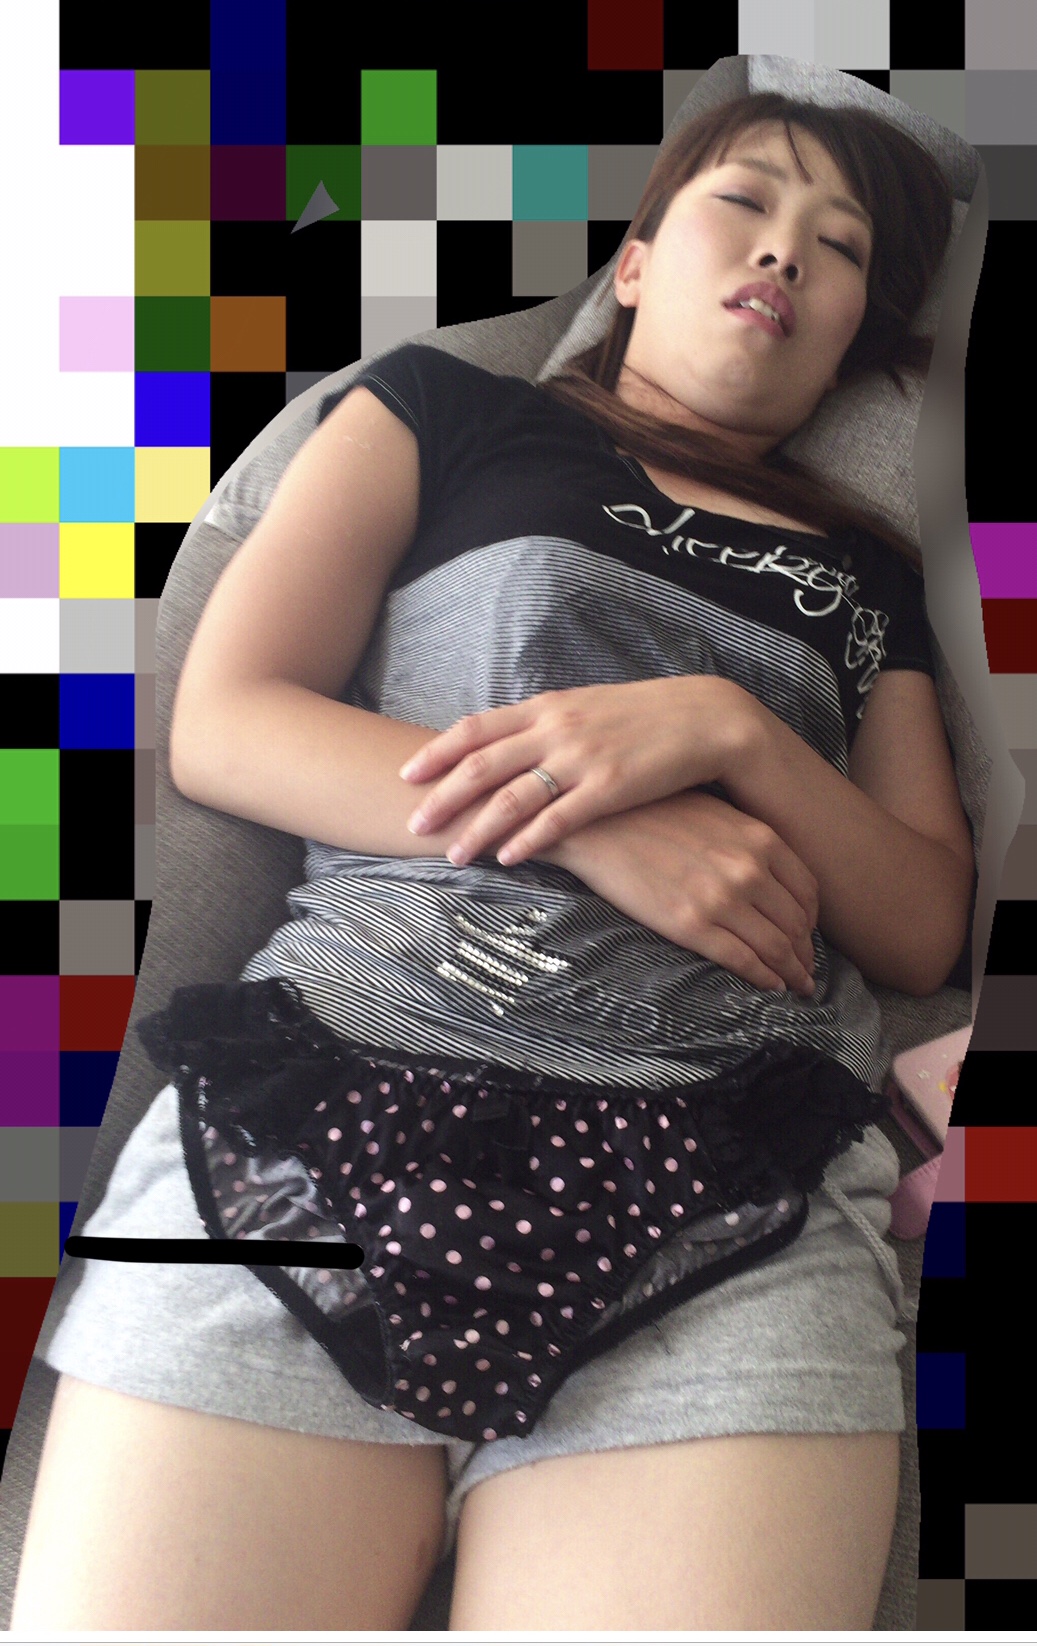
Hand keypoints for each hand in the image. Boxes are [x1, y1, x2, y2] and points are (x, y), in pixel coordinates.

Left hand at [398, 677, 752, 866]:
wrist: (706, 717)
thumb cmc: (644, 718)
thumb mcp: (585, 709)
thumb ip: (545, 725)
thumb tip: (507, 746)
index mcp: (547, 706)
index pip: (476, 728)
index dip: (437, 751)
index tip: (406, 773)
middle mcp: (556, 728)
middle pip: (482, 764)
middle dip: (442, 796)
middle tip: (412, 822)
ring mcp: (581, 757)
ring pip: (512, 796)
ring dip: (477, 828)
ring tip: (453, 855)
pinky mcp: (610, 787)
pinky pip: (558, 818)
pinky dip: (527, 840)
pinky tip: (506, 859)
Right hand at [560, 789, 818, 996]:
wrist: (596, 823)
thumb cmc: (651, 811)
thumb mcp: (713, 812)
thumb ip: (747, 839)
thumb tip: (770, 871)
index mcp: (759, 838)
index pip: (807, 890)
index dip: (813, 919)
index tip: (808, 933)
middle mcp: (748, 870)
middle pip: (796, 923)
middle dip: (805, 951)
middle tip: (806, 969)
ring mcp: (721, 900)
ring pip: (775, 946)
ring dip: (792, 971)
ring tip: (795, 984)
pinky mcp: (690, 926)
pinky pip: (742, 961)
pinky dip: (763, 978)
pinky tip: (770, 985)